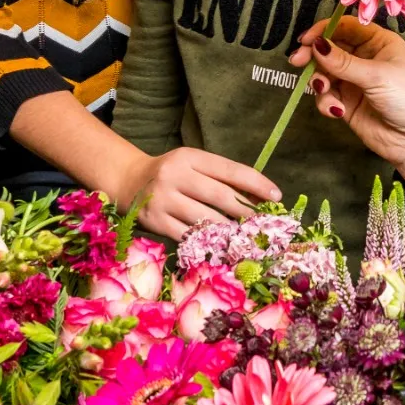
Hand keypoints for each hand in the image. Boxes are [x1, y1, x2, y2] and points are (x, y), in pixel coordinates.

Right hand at [118, 147, 282, 238]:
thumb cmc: (171, 174)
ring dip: (230, 231)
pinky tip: (222, 247)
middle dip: (246, 211)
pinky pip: (188, 236)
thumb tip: (259, 197)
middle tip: (264, 224)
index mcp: (189, 157)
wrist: (128, 181)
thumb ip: (221, 178)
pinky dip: (208, 243)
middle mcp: (175, 175)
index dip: (256, 183)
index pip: (230, 170)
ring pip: (205, 219)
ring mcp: (163, 199)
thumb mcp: (192, 166)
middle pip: (220, 196)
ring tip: (247, 238)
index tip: (277, 195)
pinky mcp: (155, 222)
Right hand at [289, 16, 404, 187]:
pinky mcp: (346, 102)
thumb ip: (344, 62)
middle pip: (330, 48)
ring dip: (320, 82)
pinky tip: (337, 111)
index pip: (346, 26)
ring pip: (324, 72)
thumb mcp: (377, 76)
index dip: (324, 30)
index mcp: (379, 42)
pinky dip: (326, 101)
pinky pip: (326, 95)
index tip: (306, 40)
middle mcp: (364, 58)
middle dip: (314, 56)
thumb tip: (316, 45)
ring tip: (325, 92)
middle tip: (298, 62)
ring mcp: (354, 80)